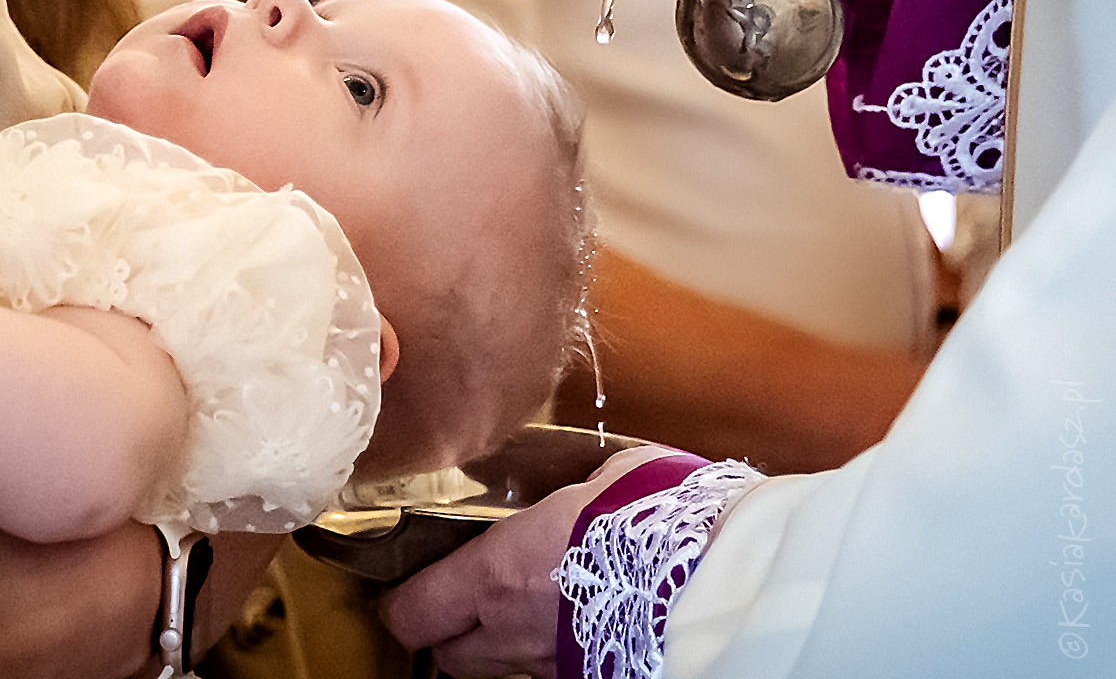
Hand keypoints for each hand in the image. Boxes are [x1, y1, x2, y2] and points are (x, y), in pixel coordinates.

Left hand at [380, 445, 680, 678]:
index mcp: (499, 573)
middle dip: (455, 632)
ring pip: (506, 669)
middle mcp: (516, 631)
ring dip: (509, 644)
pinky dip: (562, 653)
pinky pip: (560, 671)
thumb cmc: (664, 514)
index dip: (409, 604)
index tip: (417, 585)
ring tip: (540, 608)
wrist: (729, 576)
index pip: (413, 613)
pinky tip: (588, 623)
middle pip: (451, 657)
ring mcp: (559, 666)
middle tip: (474, 600)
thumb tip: (574, 487)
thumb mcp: (603, 478)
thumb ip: (568, 493)